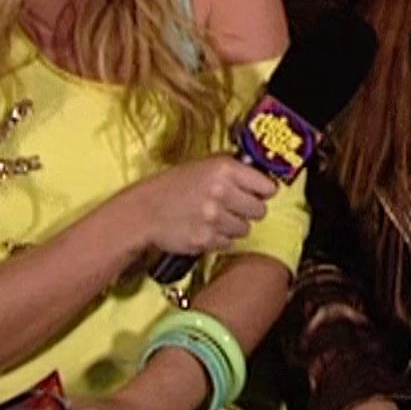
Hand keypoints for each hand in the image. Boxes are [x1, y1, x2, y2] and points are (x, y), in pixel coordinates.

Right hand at [127, 155, 276, 257]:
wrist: (144, 210)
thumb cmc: (171, 187)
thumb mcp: (202, 166)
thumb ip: (232, 172)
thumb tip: (261, 179)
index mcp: (224, 168)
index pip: (267, 186)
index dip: (263, 192)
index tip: (260, 194)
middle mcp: (222, 191)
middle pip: (260, 210)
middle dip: (249, 211)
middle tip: (234, 208)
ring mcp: (215, 217)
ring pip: (245, 229)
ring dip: (233, 226)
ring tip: (214, 218)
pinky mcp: (207, 239)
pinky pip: (229, 243)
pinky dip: (219, 239)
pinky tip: (205, 229)